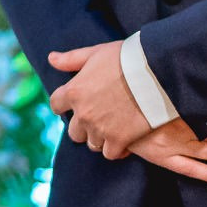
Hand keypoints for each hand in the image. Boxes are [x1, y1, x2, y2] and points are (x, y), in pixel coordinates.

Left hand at [49, 41, 151, 156]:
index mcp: (73, 92)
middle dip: (83, 126)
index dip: (63, 105)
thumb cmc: (125, 59)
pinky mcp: (119, 140)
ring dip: (99, 138)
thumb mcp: (95, 53)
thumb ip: (72, 59)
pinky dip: (116, 149)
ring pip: (91, 143)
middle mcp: (83, 113)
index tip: (73, 105)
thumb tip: (51, 59)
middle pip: (73, 131)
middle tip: (97, 119)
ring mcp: (100, 129)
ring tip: (112, 130)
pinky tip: (125, 141)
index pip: (56, 105)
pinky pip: (110, 153)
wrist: (156, 75)